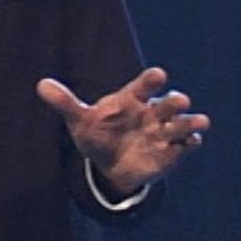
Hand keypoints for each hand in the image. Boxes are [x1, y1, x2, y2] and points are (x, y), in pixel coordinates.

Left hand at [36, 67, 209, 196]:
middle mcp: (152, 112)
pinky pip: (186, 145)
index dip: (151, 80)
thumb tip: (41, 85)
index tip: (157, 75)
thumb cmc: (97, 134)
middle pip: (168, 103)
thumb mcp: (80, 121)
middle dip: (175, 102)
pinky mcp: (172, 151)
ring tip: (199, 122)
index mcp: (132, 99)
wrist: (109, 164)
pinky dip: (191, 143)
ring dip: (190, 122)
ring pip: (182, 123)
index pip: (144, 85)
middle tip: (179, 101)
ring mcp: (164, 131)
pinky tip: (192, 142)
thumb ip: (65, 103)